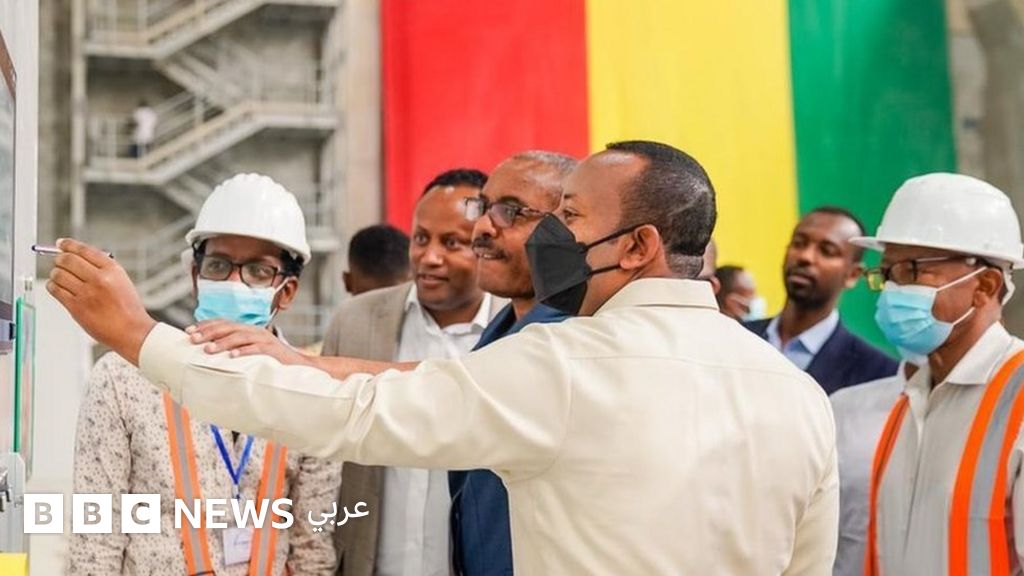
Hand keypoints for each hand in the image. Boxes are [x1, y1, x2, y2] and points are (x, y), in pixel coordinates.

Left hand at [46, 238, 156, 364]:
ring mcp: (86, 293)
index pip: (84, 250)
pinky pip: (55, 290)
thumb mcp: (122, 280)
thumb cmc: (128, 308)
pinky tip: (58, 287)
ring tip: (60, 276)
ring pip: (58, 274)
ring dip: (56, 273)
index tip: (62, 243)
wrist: (131, 330)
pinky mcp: (76, 307)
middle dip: (60, 258)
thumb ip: (103, 268)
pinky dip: (53, 286)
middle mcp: (99, 279)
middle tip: (59, 261)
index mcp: (112, 270)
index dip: (69, 244)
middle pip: (68, 259)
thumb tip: (79, 258)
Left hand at [187, 319, 314, 366]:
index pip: (223, 323)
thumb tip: (210, 358)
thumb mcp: (251, 355)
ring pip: (239, 337)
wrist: (301, 367)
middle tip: (192, 339)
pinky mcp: (273, 350)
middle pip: (228, 327)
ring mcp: (265, 340)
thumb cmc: (273, 363)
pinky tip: (232, 356)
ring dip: (222, 343)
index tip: (188, 332)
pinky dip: (243, 351)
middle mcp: (255, 332)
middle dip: (208, 332)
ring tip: (207, 350)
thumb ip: (235, 352)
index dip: (205, 326)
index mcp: (248, 331)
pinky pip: (256, 349)